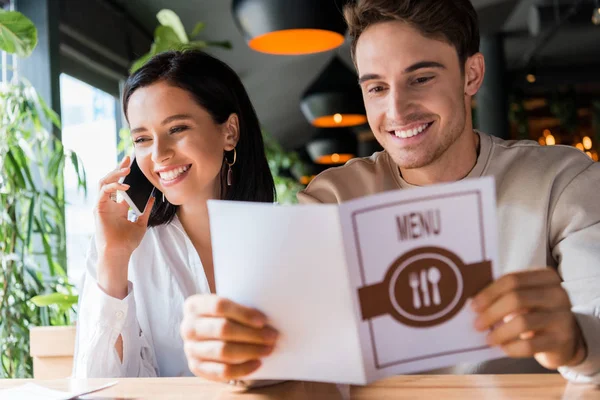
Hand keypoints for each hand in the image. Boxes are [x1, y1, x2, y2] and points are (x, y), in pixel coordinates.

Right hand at [94, 156, 154, 297]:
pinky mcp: (98, 209)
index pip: (119, 186)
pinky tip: (125, 186)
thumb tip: (152, 198)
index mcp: (117, 207)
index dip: (124, 174)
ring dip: (114, 174)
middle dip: (118, 169)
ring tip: (126, 169)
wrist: (119, 253)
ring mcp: (102, 206)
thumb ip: (145, 210)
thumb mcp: (141, 223)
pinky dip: (114, 186)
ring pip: (104, 183)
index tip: (132, 164)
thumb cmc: (128, 242)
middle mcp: (108, 204)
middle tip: (127, 160)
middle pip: (110, 180)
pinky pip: (104, 192)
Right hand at [180, 295, 277, 381]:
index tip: (263, 320)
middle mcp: (188, 326)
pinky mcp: (196, 367)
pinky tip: (257, 363)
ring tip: (268, 349)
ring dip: (250, 351)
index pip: (219, 306)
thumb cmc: (224, 317)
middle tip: (272, 336)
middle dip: (251, 334)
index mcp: (194, 305)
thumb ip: (241, 308)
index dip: (243, 313)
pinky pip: (221, 371)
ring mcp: (190, 348)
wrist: (208, 335)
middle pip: (222, 329)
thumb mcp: (227, 306)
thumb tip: (266, 319)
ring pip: (223, 351)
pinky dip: (242, 369)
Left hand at [471, 268, 586, 369]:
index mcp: (546, 277)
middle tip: (477, 324)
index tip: (474, 306)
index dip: (489, 293)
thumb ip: (504, 294)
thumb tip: (473, 301)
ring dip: (500, 332)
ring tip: (489, 339)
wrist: (565, 339)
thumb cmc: (535, 312)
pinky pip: (530, 345)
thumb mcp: (524, 298)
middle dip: (491, 312)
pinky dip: (512, 347)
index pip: (512, 279)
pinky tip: (504, 348)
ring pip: (523, 322)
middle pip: (516, 299)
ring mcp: (563, 317)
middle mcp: (558, 293)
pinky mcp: (562, 340)